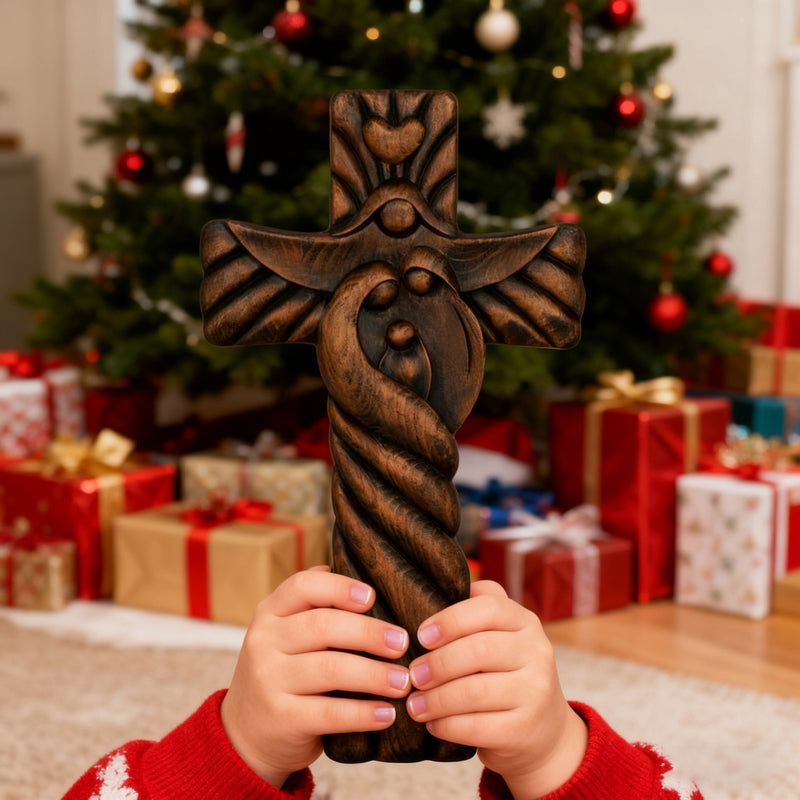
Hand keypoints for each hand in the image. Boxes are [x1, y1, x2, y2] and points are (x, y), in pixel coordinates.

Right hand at [220, 567, 410, 788]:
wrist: (245, 736)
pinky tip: (387, 713)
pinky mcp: (280, 719)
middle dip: (369, 633)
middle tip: (403, 643)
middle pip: (322, 626)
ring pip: (330, 669)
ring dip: (374, 674)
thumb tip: (352, 576)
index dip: (339, 587)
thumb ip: (311, 608)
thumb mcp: (284, 635)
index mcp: (269, 614)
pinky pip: (330, 712)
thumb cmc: (283, 675)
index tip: (372, 597)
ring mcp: (268, 680)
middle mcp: (263, 642)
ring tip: (403, 681)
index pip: (302, 586)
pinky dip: (363, 712)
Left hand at [405, 580, 587, 799]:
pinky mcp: (526, 729)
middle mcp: (537, 652)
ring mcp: (536, 692)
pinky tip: (432, 724)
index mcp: (526, 622)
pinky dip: (447, 725)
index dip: (451, 619)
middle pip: (478, 650)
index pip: (489, 607)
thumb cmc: (505, 674)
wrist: (543, 731)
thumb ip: (476, 611)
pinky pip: (477, 726)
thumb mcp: (501, 637)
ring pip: (475, 691)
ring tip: (414, 704)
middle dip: (438, 663)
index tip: (422, 635)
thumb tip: (434, 592)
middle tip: (412, 676)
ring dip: (436, 699)